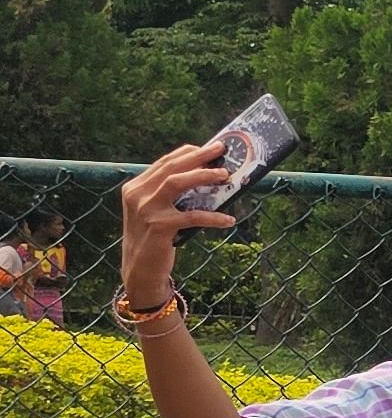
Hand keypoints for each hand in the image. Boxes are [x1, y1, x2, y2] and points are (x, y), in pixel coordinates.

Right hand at [117, 143, 237, 309]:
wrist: (139, 269)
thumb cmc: (154, 239)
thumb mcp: (155, 211)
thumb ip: (169, 195)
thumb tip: (205, 178)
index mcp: (135, 187)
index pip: (164, 163)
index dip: (187, 153)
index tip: (208, 147)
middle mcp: (138, 195)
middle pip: (171, 168)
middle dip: (198, 156)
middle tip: (221, 150)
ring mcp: (147, 210)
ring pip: (176, 183)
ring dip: (203, 176)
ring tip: (225, 175)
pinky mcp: (159, 227)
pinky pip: (192, 217)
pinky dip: (213, 217)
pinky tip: (229, 220)